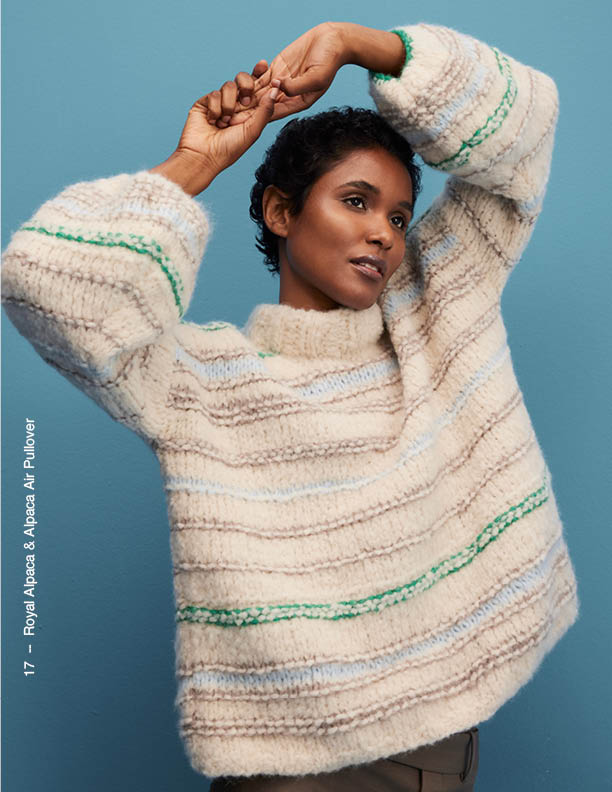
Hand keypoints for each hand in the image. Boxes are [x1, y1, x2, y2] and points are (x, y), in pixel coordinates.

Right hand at [174, 61, 280, 177]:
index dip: (261, 75)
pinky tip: (213, 122)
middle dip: (246, 85)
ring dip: (228, 105)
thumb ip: (265, 109)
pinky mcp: (206, 102)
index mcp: (250, 112)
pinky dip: (215, 109)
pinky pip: (214, 94)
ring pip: (229, 86)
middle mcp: (236, 105)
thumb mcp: (253, 130)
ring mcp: (220, 103)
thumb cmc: (229, 150)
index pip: (257, 88)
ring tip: (224, 123)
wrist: (204, 156)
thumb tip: (276, 89)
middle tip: (245, 100)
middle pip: (243, 80)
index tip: (264, 65)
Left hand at [224, 22, 349, 124]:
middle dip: (246, 111)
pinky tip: (236, 84)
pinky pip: (260, 77)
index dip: (257, 118)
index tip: (241, 124)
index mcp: (298, 103)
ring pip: (259, 92)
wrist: (333, 41)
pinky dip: (249, 80)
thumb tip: (279, 88)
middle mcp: (288, 96)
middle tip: (227, 117)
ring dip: (244, 97)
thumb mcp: (315, 77)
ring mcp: (282, 81)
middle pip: (263, 105)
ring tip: (227, 102)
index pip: (274, 113)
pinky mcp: (278, 68)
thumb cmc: (329, 61)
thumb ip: (297, 86)